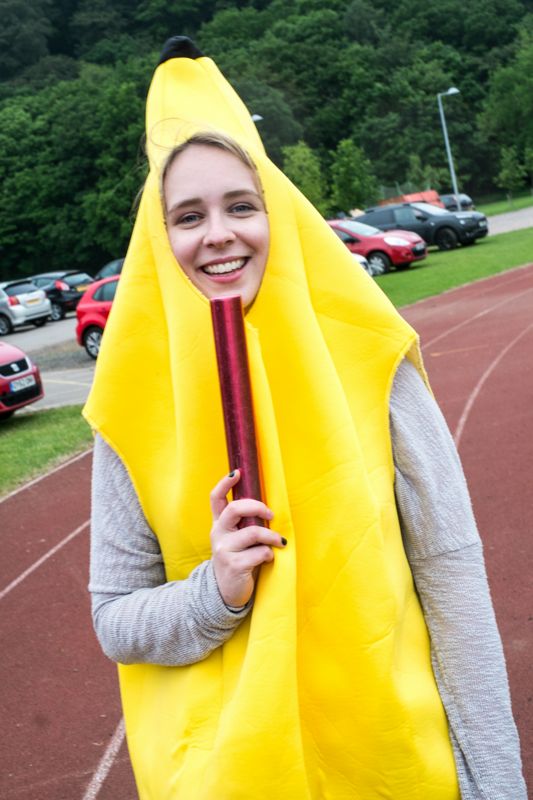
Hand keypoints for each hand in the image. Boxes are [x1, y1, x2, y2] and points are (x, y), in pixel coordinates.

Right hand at [210, 470, 285, 607]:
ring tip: (280, 542)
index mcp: (219, 524)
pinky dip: (269, 554)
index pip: (216, 499)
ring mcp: (224, 550)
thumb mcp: (235, 540)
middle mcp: (218, 534)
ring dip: (272, 536)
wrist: (226, 592)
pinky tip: (269, 558)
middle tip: (271, 514)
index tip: (237, 472)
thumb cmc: (238, 560)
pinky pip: (259, 553)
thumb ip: (243, 524)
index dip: (225, 484)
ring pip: (253, 532)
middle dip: (257, 507)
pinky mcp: (234, 565)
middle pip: (234, 509)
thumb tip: (267, 508)